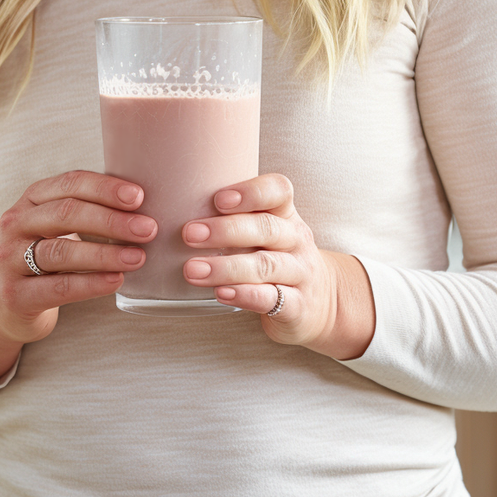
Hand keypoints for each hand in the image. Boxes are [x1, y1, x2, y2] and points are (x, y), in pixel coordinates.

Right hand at [0, 170, 156, 380]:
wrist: (4, 305)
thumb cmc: (44, 257)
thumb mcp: (55, 227)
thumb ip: (87, 210)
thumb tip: (142, 206)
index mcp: (32, 198)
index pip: (70, 183)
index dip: (105, 188)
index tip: (139, 197)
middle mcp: (16, 223)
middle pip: (66, 214)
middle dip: (111, 220)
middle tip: (147, 228)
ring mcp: (10, 259)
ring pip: (62, 251)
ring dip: (104, 254)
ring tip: (137, 257)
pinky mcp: (15, 294)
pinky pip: (59, 287)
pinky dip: (91, 284)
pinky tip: (116, 281)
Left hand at [180, 173, 375, 359]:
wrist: (323, 303)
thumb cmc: (278, 258)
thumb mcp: (267, 233)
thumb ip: (235, 218)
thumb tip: (174, 206)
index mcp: (286, 215)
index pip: (279, 191)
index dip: (250, 192)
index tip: (218, 199)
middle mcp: (296, 239)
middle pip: (265, 228)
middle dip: (225, 230)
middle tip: (189, 234)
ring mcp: (300, 273)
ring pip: (265, 265)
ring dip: (225, 267)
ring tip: (192, 270)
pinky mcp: (298, 306)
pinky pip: (272, 298)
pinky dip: (244, 295)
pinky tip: (219, 294)